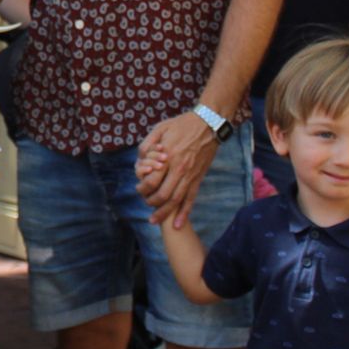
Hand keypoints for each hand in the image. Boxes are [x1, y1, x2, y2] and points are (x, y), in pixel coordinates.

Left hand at [136, 111, 220, 226]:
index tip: (139, 189)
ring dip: (164, 213)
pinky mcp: (198, 178)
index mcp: (167, 157)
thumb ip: (147, 144)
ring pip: (176, 200)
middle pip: (162, 195)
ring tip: (155, 221)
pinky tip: (177, 223)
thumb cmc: (181, 125)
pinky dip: (184, 213)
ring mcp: (190, 175)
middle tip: (146, 203)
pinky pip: (191, 199)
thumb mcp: (160, 129)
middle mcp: (179, 169)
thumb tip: (140, 158)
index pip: (152, 181)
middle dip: (151, 202)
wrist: (208, 124)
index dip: (142, 188)